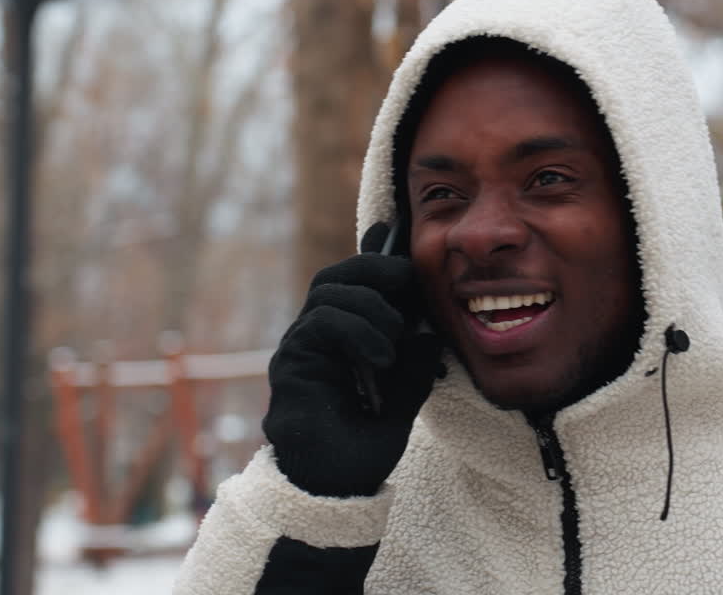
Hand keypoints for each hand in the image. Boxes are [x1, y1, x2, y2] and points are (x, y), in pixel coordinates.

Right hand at [262, 222, 442, 496]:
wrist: (335, 486)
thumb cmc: (365, 446)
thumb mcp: (406, 399)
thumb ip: (416, 365)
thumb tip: (430, 333)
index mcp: (348, 337)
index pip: (358, 285)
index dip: (376, 257)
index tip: (398, 235)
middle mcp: (320, 335)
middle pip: (337, 275)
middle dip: (373, 266)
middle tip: (405, 277)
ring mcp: (302, 345)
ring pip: (328, 290)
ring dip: (370, 304)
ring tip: (395, 336)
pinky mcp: (292, 360)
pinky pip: (320, 321)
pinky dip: (356, 328)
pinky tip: (381, 355)